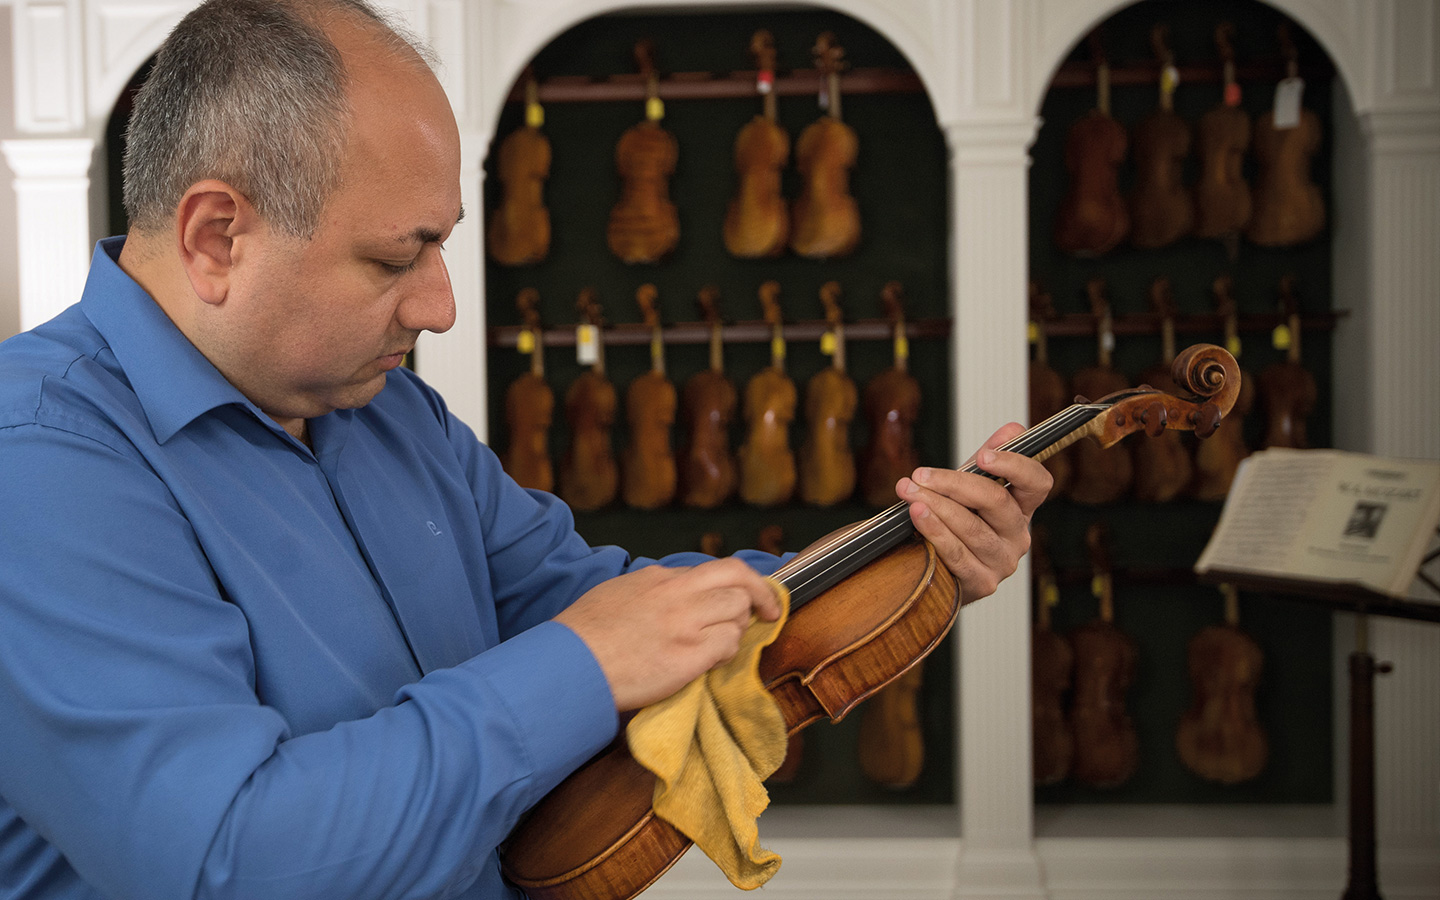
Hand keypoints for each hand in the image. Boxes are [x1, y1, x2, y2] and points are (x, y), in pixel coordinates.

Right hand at [555, 558, 782, 711]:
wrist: (571, 664)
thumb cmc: (583, 635)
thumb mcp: (616, 594)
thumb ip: (648, 589)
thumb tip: (667, 593)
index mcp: (659, 577)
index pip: (712, 570)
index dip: (735, 583)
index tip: (746, 593)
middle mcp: (677, 592)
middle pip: (738, 578)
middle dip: (758, 595)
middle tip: (767, 612)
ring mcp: (685, 622)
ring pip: (739, 610)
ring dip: (738, 627)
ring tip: (723, 644)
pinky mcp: (689, 655)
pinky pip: (729, 644)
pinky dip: (729, 652)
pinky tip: (712, 662)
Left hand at [896, 422, 1051, 600]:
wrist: (941, 569)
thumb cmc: (960, 521)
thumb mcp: (974, 486)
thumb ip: (990, 457)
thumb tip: (1011, 430)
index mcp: (1023, 507)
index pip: (1038, 482)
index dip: (1015, 465)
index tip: (983, 455)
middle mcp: (1019, 535)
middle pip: (996, 501)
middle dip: (954, 483)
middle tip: (920, 474)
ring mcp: (1003, 561)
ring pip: (972, 527)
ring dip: (936, 505)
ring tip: (909, 491)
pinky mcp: (982, 582)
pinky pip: (957, 554)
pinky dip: (934, 531)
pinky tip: (917, 516)